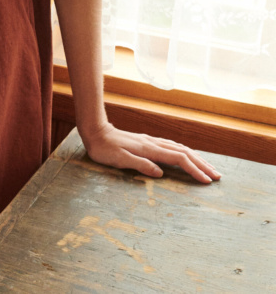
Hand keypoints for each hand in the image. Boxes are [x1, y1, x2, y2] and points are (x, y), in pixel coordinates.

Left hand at [80, 122, 221, 183]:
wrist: (96, 132)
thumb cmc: (104, 149)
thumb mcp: (119, 159)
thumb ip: (140, 165)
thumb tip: (160, 173)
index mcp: (149, 149)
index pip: (178, 159)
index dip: (194, 170)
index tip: (207, 181)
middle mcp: (154, 143)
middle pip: (184, 152)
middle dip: (202, 164)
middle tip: (218, 177)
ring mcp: (152, 141)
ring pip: (180, 148)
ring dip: (196, 158)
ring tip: (209, 168)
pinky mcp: (148, 142)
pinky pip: (172, 147)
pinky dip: (185, 152)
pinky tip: (188, 156)